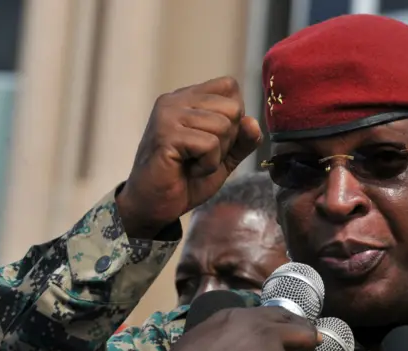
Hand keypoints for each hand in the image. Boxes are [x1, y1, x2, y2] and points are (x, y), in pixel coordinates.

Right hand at [116, 76, 261, 237]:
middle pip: (233, 107)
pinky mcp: (166, 135)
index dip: (235, 117)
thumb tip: (252, 122)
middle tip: (201, 156)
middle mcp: (175, 100)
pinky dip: (207, 165)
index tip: (214, 140)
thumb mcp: (224, 158)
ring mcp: (168, 115)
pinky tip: (187, 170)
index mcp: (187, 98)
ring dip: (216, 156)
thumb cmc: (185, 179)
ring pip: (224, 126)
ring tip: (193, 163)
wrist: (155, 206)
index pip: (229, 86)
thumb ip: (242, 140)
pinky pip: (210, 145)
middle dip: (228, 140)